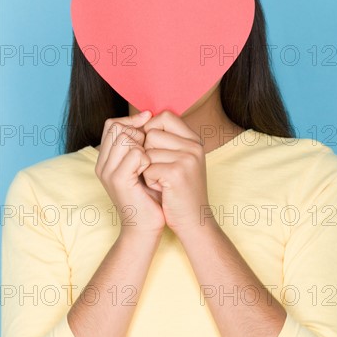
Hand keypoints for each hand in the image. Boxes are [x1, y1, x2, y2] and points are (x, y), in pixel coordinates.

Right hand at [95, 111, 165, 238]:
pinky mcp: (118, 180)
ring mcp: (108, 172)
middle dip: (138, 133)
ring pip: (125, 138)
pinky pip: (136, 154)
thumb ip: (139, 144)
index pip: (112, 124)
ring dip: (144, 146)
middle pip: (117, 128)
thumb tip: (147, 115)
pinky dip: (148, 159)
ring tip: (150, 165)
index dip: (131, 121)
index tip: (149, 122)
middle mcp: (102, 165)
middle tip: (150, 152)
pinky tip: (151, 174)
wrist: (146, 228)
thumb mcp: (142, 165)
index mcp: (106, 160)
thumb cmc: (149, 197)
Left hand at [141, 110, 212, 237]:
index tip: (151, 148)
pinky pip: (147, 168)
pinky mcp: (177, 173)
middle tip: (161, 171)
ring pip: (147, 151)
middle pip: (151, 133)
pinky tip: (162, 190)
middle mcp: (194, 145)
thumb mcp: (180, 160)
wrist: (194, 220)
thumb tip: (141, 120)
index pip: (165, 116)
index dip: (151, 129)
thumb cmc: (180, 191)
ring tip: (162, 181)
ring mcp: (187, 158)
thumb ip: (167, 140)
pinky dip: (150, 181)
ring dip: (147, 169)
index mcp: (194, 139)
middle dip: (147, 153)